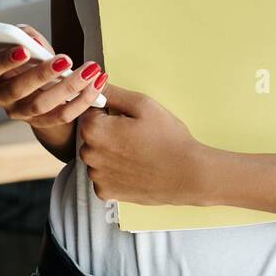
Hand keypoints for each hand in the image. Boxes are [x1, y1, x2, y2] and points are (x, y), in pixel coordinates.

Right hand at [0, 24, 107, 132]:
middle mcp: (1, 97)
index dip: (6, 60)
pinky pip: (62, 116)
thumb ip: (27, 37)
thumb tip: (35, 43)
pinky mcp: (42, 123)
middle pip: (17, 90)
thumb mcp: (26, 44)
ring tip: (90, 70)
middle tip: (66, 60)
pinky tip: (98, 82)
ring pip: (41, 105)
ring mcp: (20, 113)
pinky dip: (83, 100)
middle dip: (42, 74)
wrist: (39, 88)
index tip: (25, 50)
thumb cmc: (30, 60)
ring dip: (69, 87)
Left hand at [78, 83, 207, 205]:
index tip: (126, 117)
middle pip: (90, 135)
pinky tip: (133, 168)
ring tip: (136, 151)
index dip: (108, 111)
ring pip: (95, 156)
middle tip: (134, 134)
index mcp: (94, 130)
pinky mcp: (105, 192)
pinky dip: (113, 171)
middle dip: (107, 131)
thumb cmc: (167, 138)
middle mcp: (89, 154)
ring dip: (108, 152)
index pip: (89, 111)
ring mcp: (96, 176)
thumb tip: (93, 83)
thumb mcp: (143, 105)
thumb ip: (113, 93)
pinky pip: (102, 175)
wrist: (186, 174)